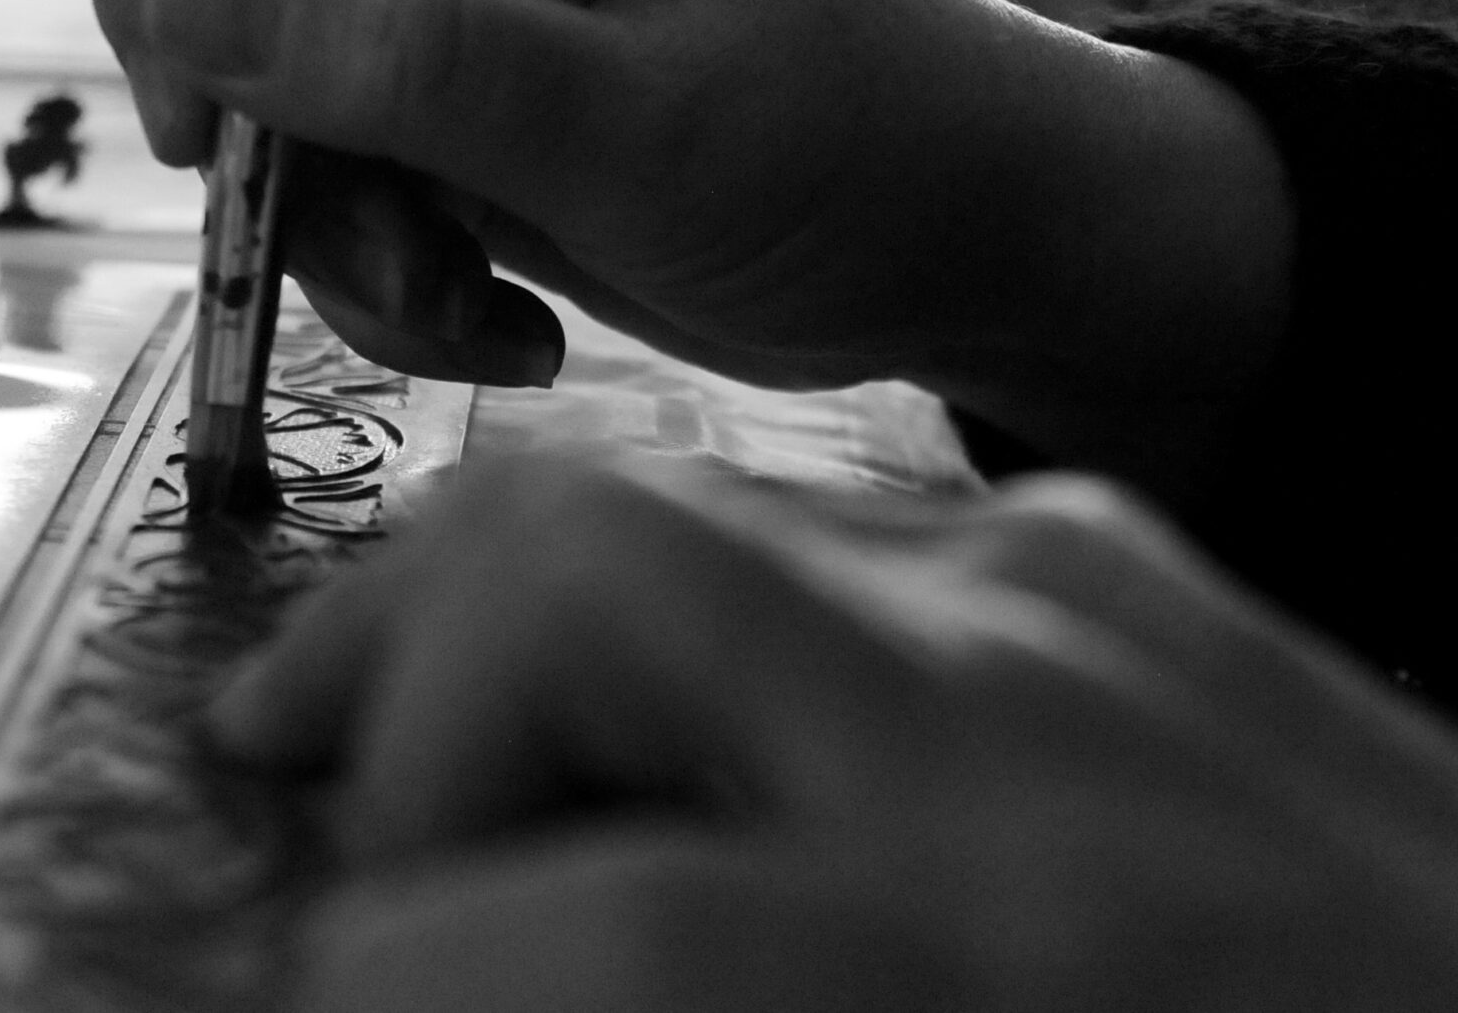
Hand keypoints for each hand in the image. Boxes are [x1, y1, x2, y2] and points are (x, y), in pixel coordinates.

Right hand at [94, 0, 1290, 471]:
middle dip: (268, 141)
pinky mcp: (467, 130)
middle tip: (385, 255)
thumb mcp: (642, 125)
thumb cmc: (863, 152)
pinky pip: (349, 200)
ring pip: (275, 113)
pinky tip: (515, 338)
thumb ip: (414, 57)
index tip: (184, 105)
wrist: (981, 255)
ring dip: (345, 247)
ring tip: (479, 320)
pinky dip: (399, 292)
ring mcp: (457, 20)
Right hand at [208, 455, 1457, 1012]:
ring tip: (413, 717)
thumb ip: (690, 993)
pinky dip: (685, 596)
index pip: (560, 924)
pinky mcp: (1134, 579)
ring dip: (510, 603)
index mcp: (984, 939)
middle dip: (396, 701)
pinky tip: (663, 699)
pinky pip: (833, 526)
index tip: (324, 996)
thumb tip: (481, 949)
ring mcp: (1090, 609)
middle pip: (580, 567)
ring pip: (684, 496)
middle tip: (326, 821)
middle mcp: (1026, 720)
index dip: (384, 968)